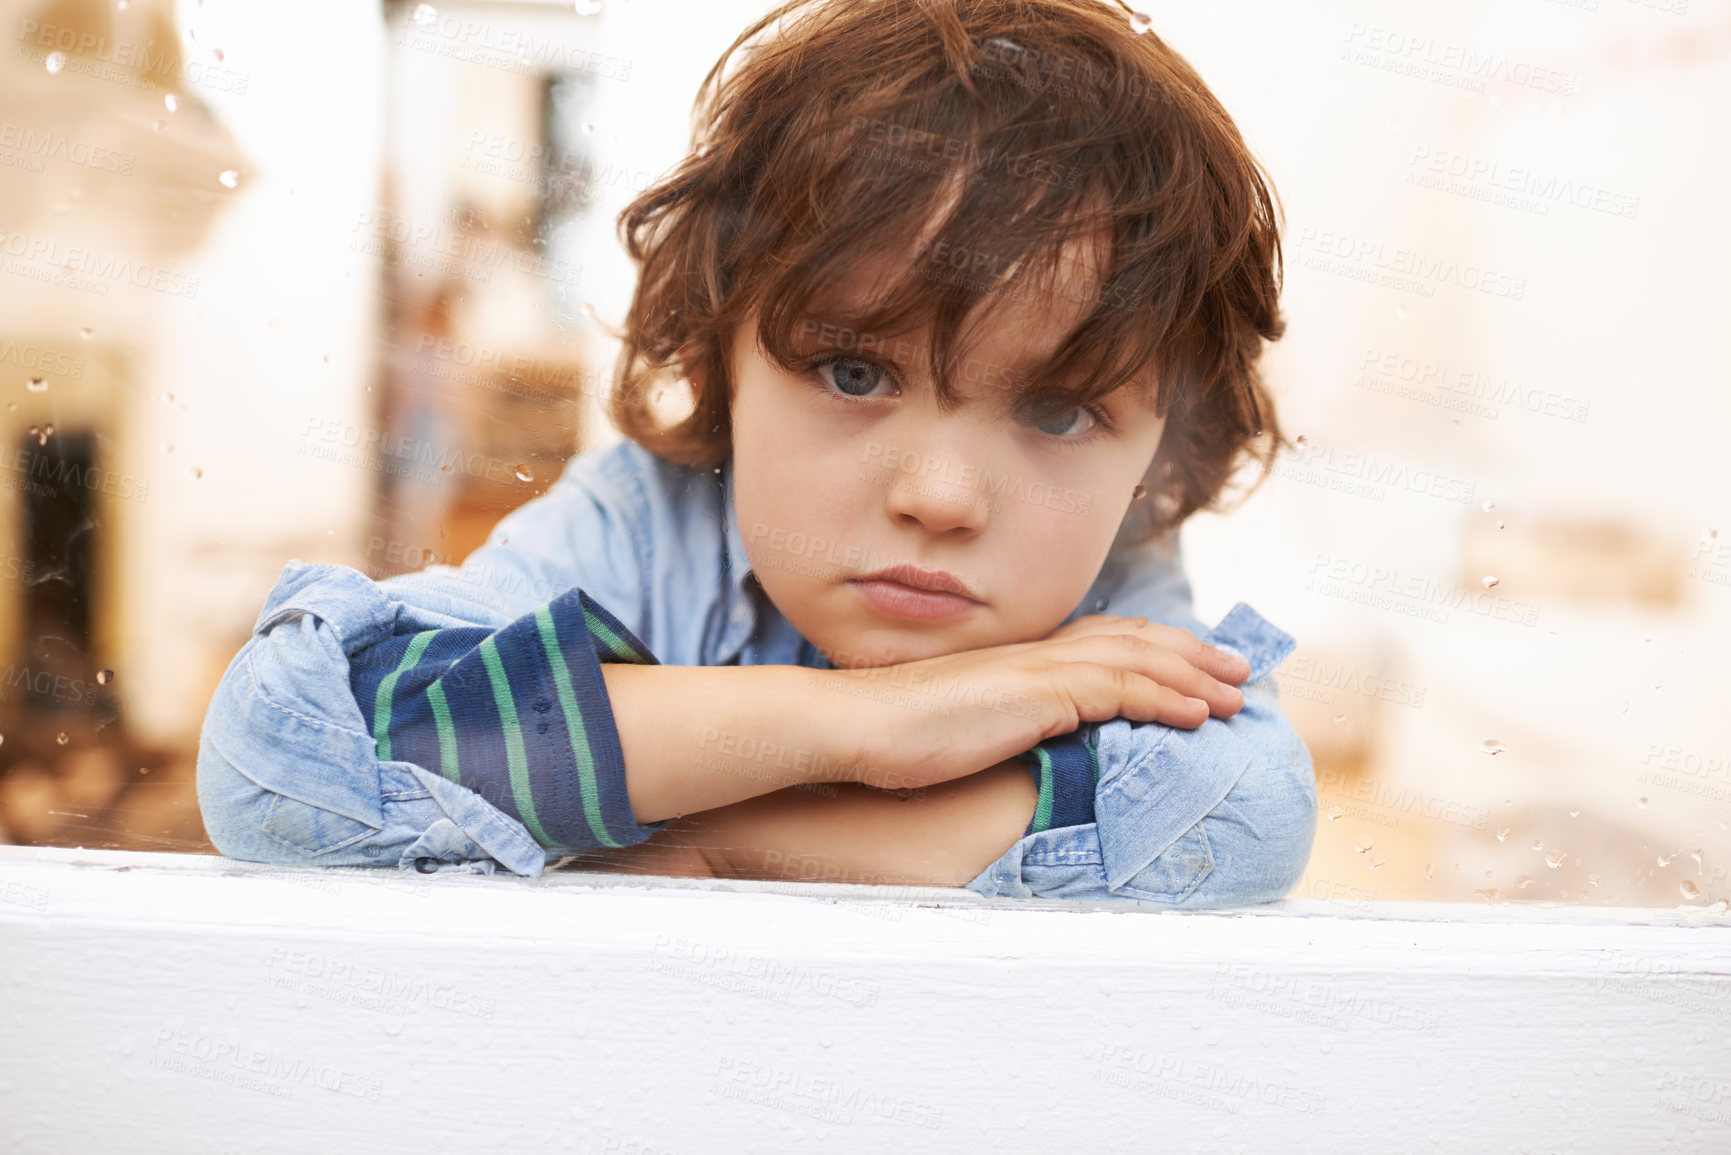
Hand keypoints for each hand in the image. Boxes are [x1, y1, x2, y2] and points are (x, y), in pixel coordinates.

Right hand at [818, 614, 1250, 792]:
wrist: (858, 726)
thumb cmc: (898, 737)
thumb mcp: (965, 728)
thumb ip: (1004, 726)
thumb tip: (1034, 748)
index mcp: (1021, 661)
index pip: (1105, 641)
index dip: (1157, 650)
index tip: (1196, 666)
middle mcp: (1036, 655)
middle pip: (1134, 640)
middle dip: (1193, 654)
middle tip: (1241, 671)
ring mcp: (1038, 670)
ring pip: (1137, 661)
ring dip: (1194, 677)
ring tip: (1236, 697)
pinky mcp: (1037, 694)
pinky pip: (1117, 691)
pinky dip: (1164, 699)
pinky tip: (1197, 717)